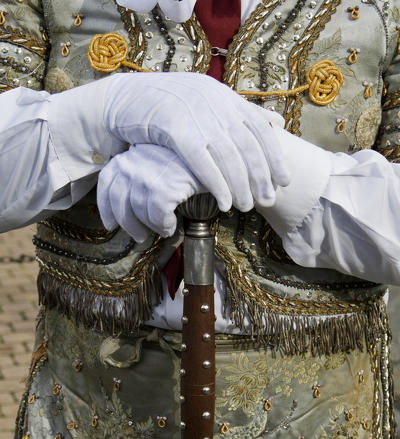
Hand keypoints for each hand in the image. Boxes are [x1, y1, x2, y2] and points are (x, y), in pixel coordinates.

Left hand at [97, 144, 206, 240]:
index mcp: (129, 155)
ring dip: (151, 227)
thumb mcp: (159, 160)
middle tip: (139, 236)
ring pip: (139, 213)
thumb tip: (127, 207)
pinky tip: (172, 225)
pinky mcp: (165, 188)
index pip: (106, 182)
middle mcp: (134, 163)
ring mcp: (148, 175)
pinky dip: (164, 226)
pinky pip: (157, 218)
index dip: (106, 207)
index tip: (110, 224)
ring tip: (162, 229)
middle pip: (119, 202)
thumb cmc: (189, 161)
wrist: (218, 156)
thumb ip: (140, 174)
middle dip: (128, 224)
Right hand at [104, 73, 289, 211]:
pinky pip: (202, 161)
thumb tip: (276, 123)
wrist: (123, 99)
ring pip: (227, 155)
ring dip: (240, 185)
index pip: (259, 128)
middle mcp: (214, 101)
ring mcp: (194, 113)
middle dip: (261, 176)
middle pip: (246, 144)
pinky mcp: (173, 127)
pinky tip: (224, 202)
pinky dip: (216, 184)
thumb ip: (240, 113)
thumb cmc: (167, 106)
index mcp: (224, 96)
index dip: (274, 156)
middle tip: (268, 200)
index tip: (283, 180)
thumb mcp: (208, 101)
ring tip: (246, 207)